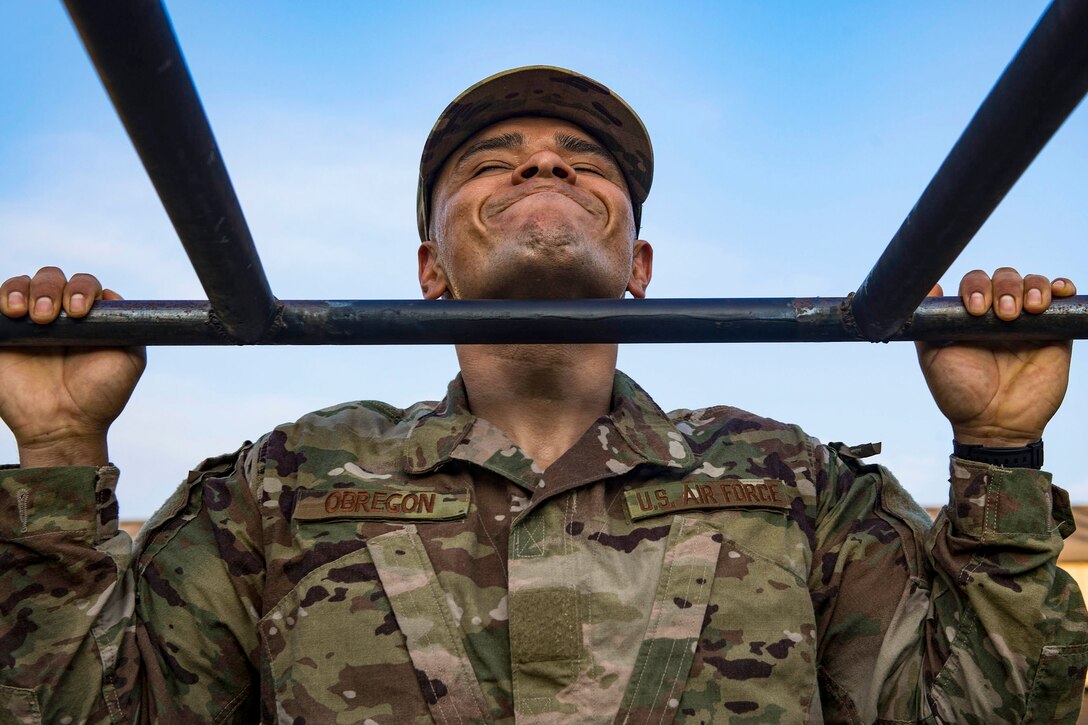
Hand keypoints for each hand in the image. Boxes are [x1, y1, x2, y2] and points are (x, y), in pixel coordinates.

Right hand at [0, 267, 144, 466]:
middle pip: (50, 277)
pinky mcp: (3, 335)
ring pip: (21, 284)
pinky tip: (9, 312)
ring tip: (30, 315)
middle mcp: (56, 315)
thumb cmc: (100, 396)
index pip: (83, 284)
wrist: (65, 426)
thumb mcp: (130, 360)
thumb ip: (128, 326)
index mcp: (87, 317)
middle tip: (50, 316)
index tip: (79, 311)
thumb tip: (110, 295)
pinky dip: (0, 297)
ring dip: (23, 290)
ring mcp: (26, 324)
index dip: (81, 289)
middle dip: (50, 289)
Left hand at [915, 268, 1075, 446]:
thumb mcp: (932, 357)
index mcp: (971, 317)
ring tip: (1029, 309)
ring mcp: (1028, 322)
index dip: (977, 287)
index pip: (975, 282)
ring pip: (1033, 284)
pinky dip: (1062, 288)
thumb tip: (932, 287)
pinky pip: (1063, 302)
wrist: (993, 424)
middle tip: (1003, 315)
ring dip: (1033, 287)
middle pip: (1005, 277)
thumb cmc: (959, 393)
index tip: (976, 309)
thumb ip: (928, 324)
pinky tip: (1059, 292)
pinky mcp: (1055, 333)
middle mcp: (999, 314)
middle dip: (1005, 288)